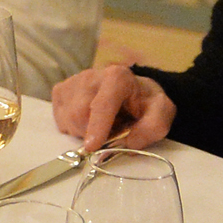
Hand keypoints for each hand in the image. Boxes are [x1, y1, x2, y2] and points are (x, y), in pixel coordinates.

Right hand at [52, 62, 173, 154]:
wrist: (134, 90)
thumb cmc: (146, 103)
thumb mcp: (162, 114)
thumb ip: (152, 128)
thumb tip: (128, 144)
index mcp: (118, 78)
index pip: (102, 105)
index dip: (96, 127)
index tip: (92, 147)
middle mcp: (90, 76)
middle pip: (79, 114)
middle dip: (92, 133)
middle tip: (111, 133)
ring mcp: (72, 82)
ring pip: (67, 118)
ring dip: (83, 131)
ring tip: (101, 125)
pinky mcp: (60, 90)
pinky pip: (59, 118)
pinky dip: (72, 126)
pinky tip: (87, 121)